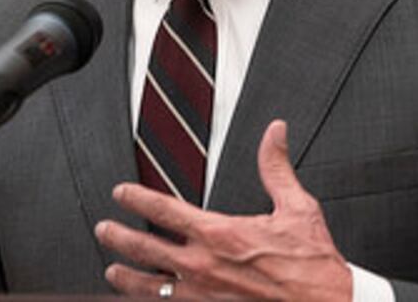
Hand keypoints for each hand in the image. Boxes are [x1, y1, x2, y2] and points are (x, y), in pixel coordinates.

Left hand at [95, 120, 351, 300]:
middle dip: (118, 238)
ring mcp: (204, 298)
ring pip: (150, 289)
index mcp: (220, 234)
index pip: (163, 211)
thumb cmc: (314, 264)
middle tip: (104, 230)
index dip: (135, 199)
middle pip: (144, 250)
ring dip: (127, 279)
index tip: (119, 193)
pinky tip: (144, 301)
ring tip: (113, 272)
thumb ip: (276, 168)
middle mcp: (204, 267)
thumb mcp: (298, 208)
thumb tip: (275, 132)